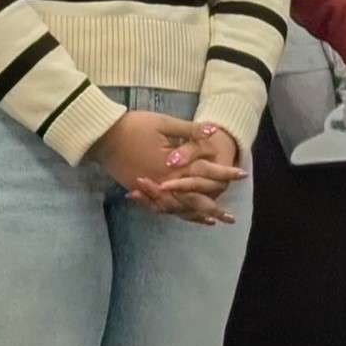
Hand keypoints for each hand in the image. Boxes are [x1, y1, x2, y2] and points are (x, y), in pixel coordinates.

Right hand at [92, 111, 242, 221]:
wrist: (102, 135)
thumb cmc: (133, 126)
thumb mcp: (164, 123)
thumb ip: (190, 131)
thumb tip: (215, 132)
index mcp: (173, 167)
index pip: (205, 173)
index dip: (224, 173)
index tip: (242, 174)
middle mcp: (164, 183)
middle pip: (194, 200)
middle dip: (214, 208)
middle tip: (231, 218)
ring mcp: (152, 189)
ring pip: (178, 208)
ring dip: (196, 215)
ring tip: (213, 222)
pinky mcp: (140, 191)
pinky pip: (161, 207)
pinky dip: (175, 213)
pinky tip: (183, 215)